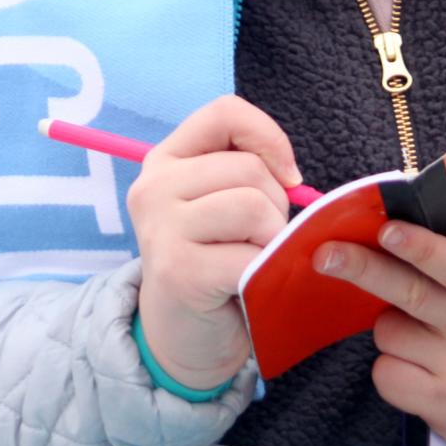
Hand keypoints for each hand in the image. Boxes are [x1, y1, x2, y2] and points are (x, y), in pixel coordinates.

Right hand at [130, 95, 299, 389]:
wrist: (185, 334)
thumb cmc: (216, 256)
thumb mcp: (223, 199)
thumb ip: (246, 168)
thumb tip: (290, 175)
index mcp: (166, 158)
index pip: (224, 112)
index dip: (268, 136)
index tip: (287, 175)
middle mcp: (154, 187)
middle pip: (248, 168)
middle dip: (276, 204)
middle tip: (261, 237)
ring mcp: (161, 229)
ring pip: (253, 206)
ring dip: (272, 237)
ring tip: (254, 257)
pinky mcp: (178, 271)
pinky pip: (250, 255)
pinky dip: (264, 271)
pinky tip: (247, 284)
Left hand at [314, 223, 445, 445]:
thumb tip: (401, 229)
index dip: (420, 248)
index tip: (387, 230)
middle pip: (411, 295)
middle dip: (363, 269)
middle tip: (327, 255)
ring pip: (390, 333)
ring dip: (392, 324)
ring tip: (424, 329)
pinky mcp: (443, 408)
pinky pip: (387, 375)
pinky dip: (392, 364)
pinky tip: (419, 363)